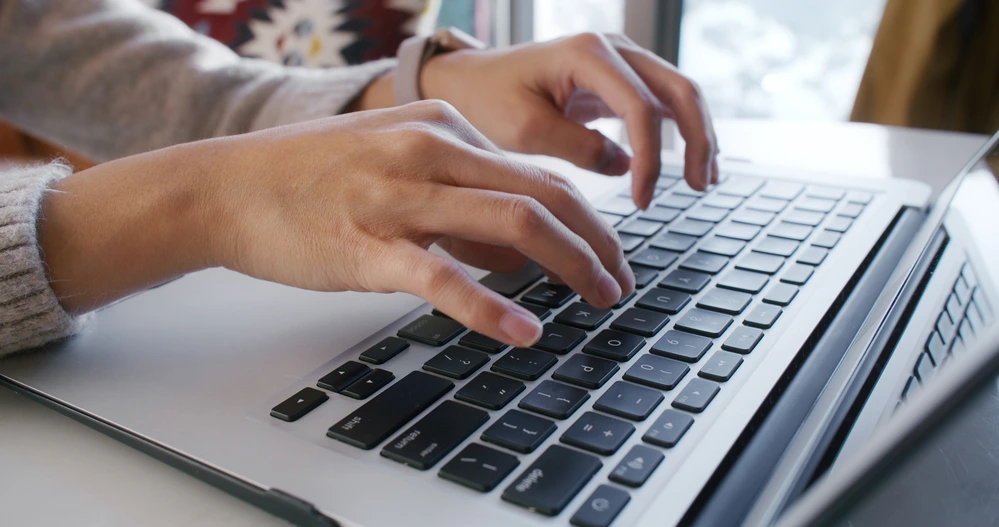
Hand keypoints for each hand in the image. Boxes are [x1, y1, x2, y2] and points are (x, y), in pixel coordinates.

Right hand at [39, 101, 633, 347]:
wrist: (224, 188)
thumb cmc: (306, 177)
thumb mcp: (393, 159)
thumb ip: (457, 194)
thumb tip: (517, 248)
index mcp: (440, 125)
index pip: (535, 170)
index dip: (584, 215)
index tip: (604, 249)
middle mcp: (428, 151)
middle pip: (542, 191)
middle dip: (596, 240)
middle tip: (620, 279)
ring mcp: (399, 197)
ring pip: (511, 222)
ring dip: (570, 264)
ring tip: (600, 299)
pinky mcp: (368, 246)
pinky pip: (442, 278)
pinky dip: (490, 308)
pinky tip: (523, 333)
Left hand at [420, 32, 719, 208]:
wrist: (468, 82)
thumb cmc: (487, 99)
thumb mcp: (525, 129)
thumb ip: (578, 147)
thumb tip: (627, 167)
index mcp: (588, 54)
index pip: (641, 109)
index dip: (651, 159)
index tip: (644, 200)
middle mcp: (612, 49)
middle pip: (679, 90)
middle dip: (697, 139)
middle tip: (700, 187)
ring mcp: (618, 61)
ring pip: (678, 93)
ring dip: (697, 134)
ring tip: (704, 181)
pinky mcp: (616, 80)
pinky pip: (661, 103)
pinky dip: (678, 131)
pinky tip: (686, 163)